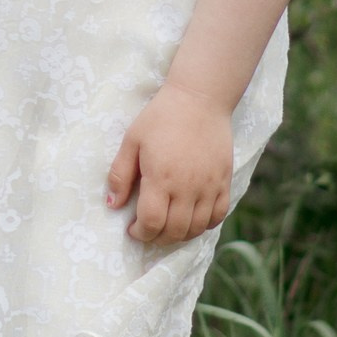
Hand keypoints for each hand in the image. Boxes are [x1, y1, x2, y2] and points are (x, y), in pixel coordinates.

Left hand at [105, 82, 233, 245]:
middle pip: (174, 231)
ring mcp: (209, 186)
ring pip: (197, 228)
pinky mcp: (224, 180)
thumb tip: (112, 206)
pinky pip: (219, 215)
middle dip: (157, 237)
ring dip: (180, 235)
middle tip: (148, 229)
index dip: (140, 233)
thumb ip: (120, 174)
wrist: (200, 98)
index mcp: (162, 178)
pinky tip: (192, 218)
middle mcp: (188, 187)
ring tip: (168, 226)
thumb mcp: (132, 140)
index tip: (133, 228)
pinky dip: (205, 225)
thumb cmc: (161, 116)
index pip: (152, 223)